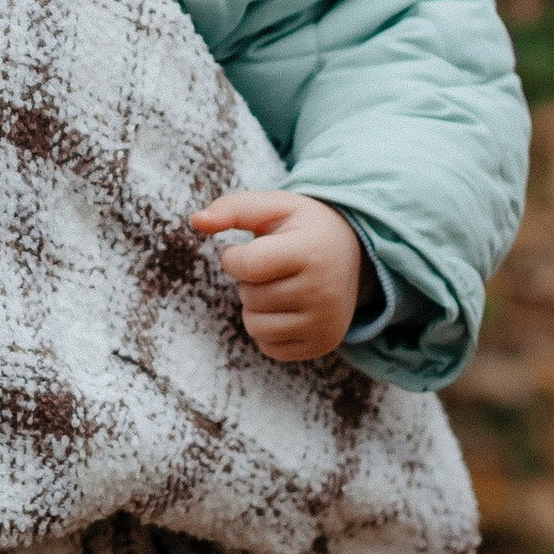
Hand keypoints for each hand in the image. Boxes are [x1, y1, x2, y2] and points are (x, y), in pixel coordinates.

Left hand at [189, 192, 363, 363]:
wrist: (357, 254)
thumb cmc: (304, 227)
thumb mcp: (274, 206)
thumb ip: (232, 209)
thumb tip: (196, 220)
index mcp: (310, 252)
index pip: (248, 266)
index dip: (233, 258)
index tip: (244, 250)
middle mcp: (323, 291)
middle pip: (250, 297)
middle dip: (248, 281)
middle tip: (273, 268)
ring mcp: (325, 322)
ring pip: (255, 326)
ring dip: (254, 306)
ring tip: (277, 287)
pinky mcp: (323, 344)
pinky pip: (269, 347)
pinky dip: (267, 329)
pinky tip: (286, 307)